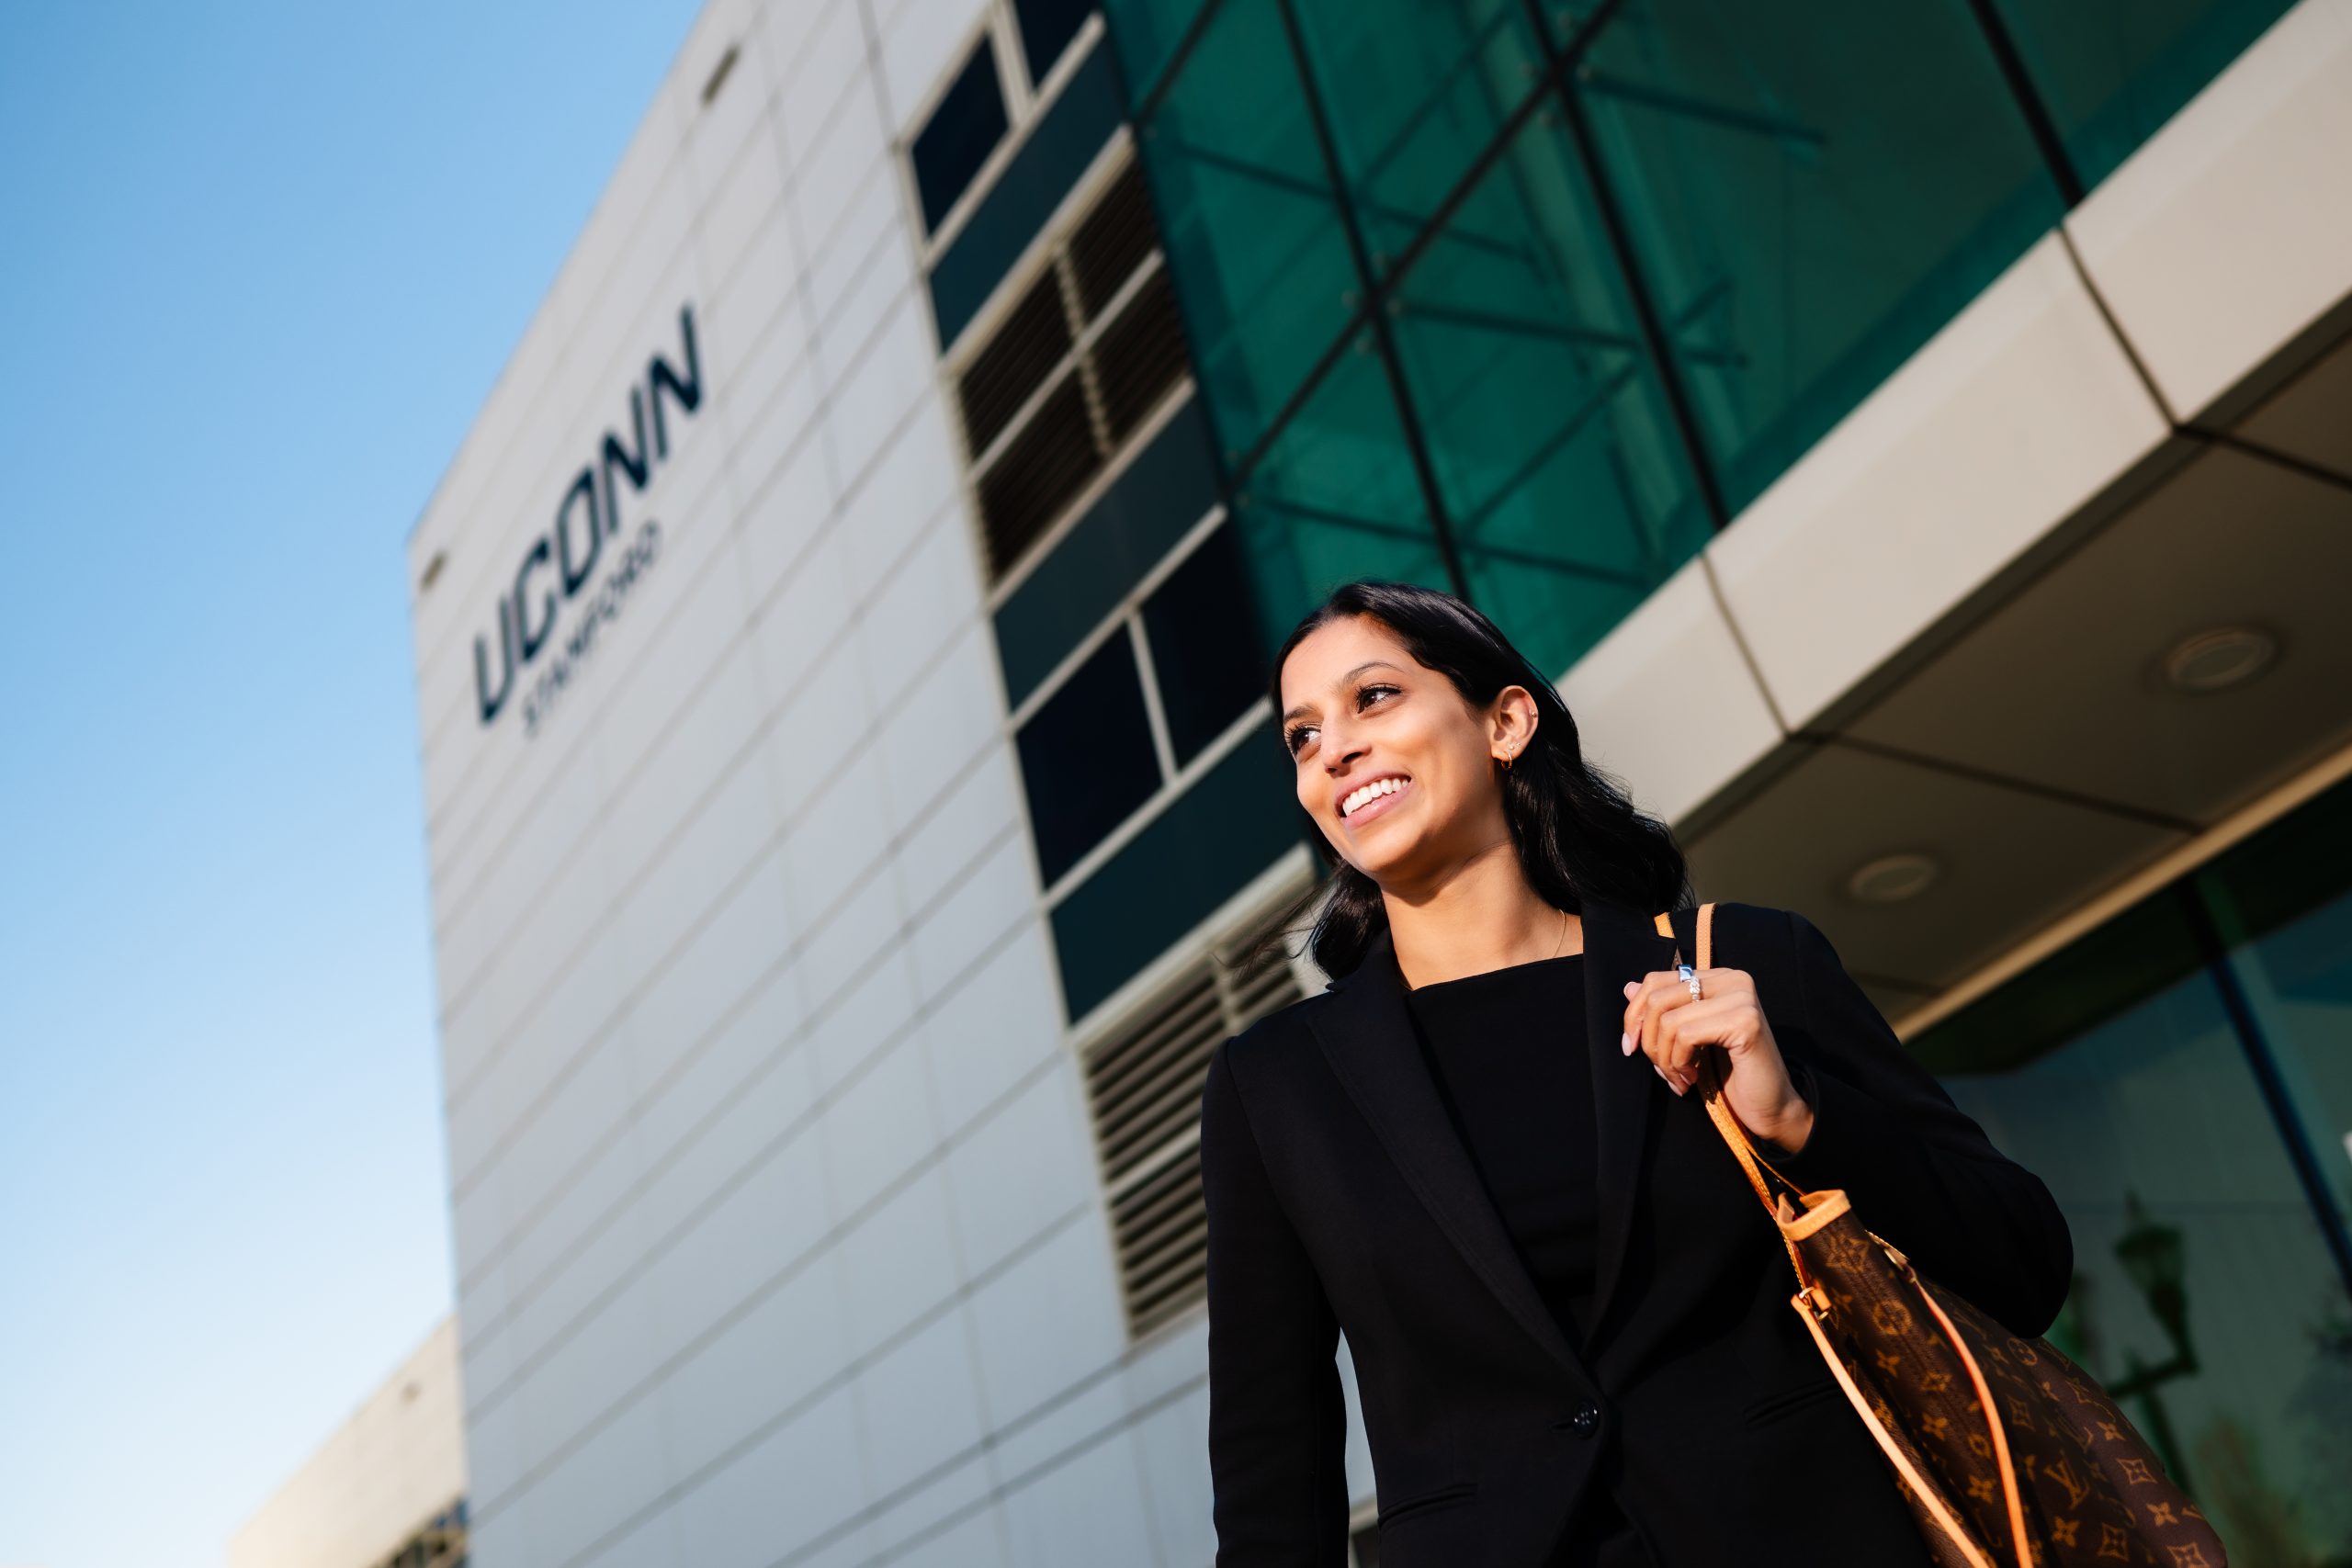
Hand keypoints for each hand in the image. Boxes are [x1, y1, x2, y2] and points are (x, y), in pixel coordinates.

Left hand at [1620, 966, 1814, 1154]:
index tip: (1632, 1047)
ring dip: (1665, 1059)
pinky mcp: (1745, 1021)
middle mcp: (1732, 979)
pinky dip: (1679, 1062)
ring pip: (1668, 1021)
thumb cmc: (1728, 1074)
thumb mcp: (1687, 1040)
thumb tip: (1627, 987)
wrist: (1770, 1107)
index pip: (1656, 981)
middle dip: (1649, 1041)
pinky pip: (1686, 1036)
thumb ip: (1663, 1012)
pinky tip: (1692, 1078)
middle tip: (1662, 1071)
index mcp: (1717, 978)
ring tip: (1679, 1079)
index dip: (1634, 1015)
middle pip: (1657, 998)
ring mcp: (1741, 997)